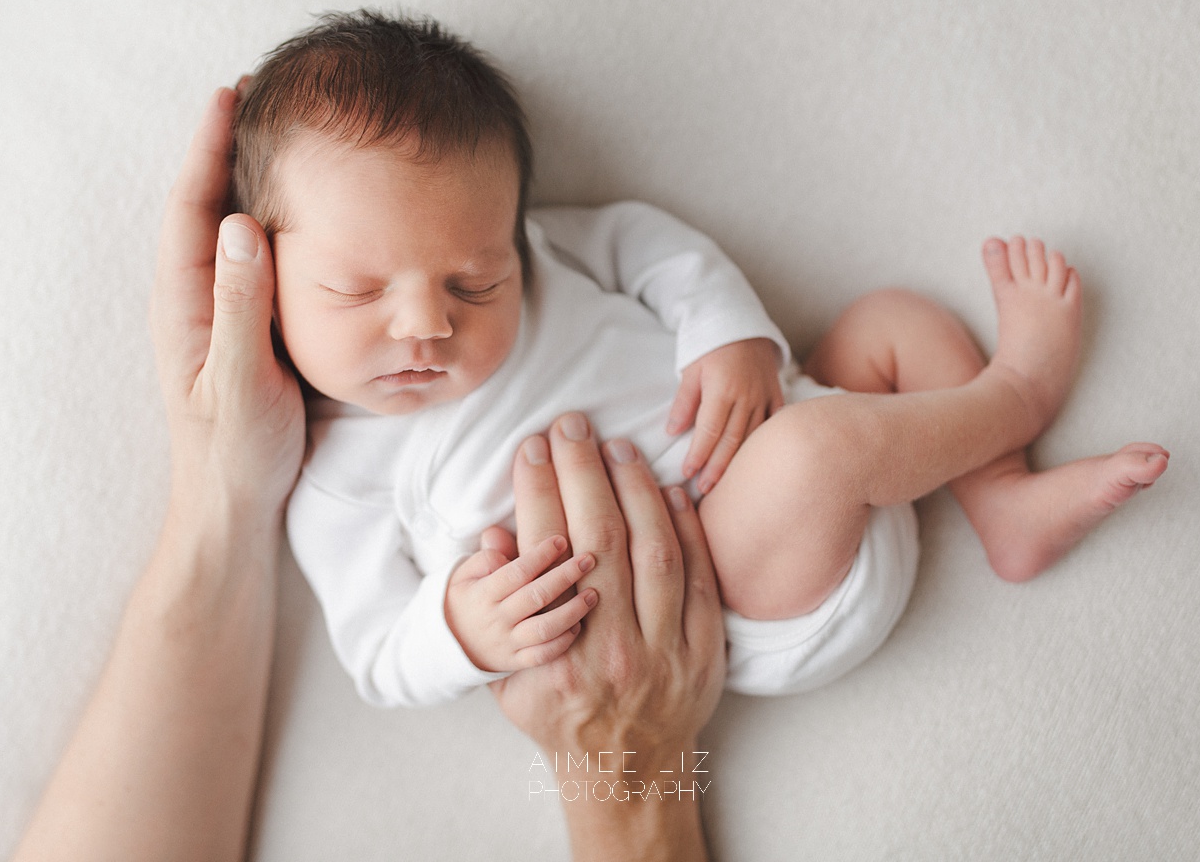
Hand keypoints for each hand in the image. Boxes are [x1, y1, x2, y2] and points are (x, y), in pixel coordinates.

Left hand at [150, 86, 304, 526]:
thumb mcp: (240, 380)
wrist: (233, 506)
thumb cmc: (235, 452)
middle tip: (262, 92)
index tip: (232, 93)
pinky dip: (273, 218)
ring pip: (229, 226)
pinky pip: (255, 256)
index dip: (209, 147)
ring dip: (248, 175)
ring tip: (281, 132)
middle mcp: (195, 297)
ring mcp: (218, 311)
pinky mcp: (244, 327)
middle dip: (228, 145)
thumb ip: (240, 305)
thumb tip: (238, 224)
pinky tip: (300, 208)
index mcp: (184, 302)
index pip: (192, 205)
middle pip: (206, 201)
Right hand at [445, 534, 598, 671]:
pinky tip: (578, 625)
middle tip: (588, 559)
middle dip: (565, 576)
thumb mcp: (464, 574)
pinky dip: (562, 642)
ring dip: (572, 611)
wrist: (450, 646)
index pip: (516, 572)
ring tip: (593, 594)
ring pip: (544, 629)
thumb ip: (486, 556)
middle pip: (536, 597)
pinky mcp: (517, 661)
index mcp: (483, 594)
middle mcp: (497, 620)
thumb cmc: (466, 600)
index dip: (540, 555)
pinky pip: (543, 655)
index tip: (561, 540)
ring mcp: (508, 643)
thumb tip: (501, 538)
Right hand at [490, 414, 724, 776]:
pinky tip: (669, 489)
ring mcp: (666, 653)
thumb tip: (494, 539)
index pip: (546, 553)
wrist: (627, 773)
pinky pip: (700, 576)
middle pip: (601, 540)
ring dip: (635, 489)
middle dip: (583, 472)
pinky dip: (687, 527)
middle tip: (572, 425)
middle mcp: (613, 653)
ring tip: (617, 447)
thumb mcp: (510, 679)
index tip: (533, 448)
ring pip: (655, 551)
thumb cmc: (560, 717)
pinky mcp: (706, 652)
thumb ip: (500, 612)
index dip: (538, 491)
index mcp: (557, 659)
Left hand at [667, 337, 783, 493]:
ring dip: (738, 463)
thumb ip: (684, 402)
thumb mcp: (690, 370)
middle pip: (731, 441)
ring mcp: (764, 397)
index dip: (698, 455)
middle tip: (704, 489)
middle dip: (716, 468)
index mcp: (722, 389)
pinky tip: (756, 463)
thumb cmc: (710, 348)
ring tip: (724, 483)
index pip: (709, 431)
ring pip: (752, 437)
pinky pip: (773, 425)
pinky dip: (764, 445)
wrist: (742, 324)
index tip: (687, 473)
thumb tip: (672, 431)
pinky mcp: (776, 395)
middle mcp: (746, 396)